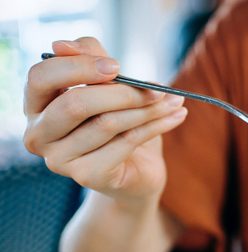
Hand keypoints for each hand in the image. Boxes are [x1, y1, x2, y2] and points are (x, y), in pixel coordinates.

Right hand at [23, 37, 187, 205]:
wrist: (137, 172)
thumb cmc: (119, 123)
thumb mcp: (107, 86)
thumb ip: (89, 60)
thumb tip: (64, 44)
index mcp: (36, 105)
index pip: (42, 77)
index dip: (79, 67)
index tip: (117, 66)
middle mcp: (39, 135)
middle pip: (76, 103)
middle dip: (123, 92)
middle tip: (158, 89)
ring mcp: (60, 160)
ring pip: (107, 123)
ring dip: (148, 109)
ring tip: (174, 101)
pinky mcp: (88, 176)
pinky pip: (126, 142)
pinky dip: (157, 126)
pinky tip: (177, 115)